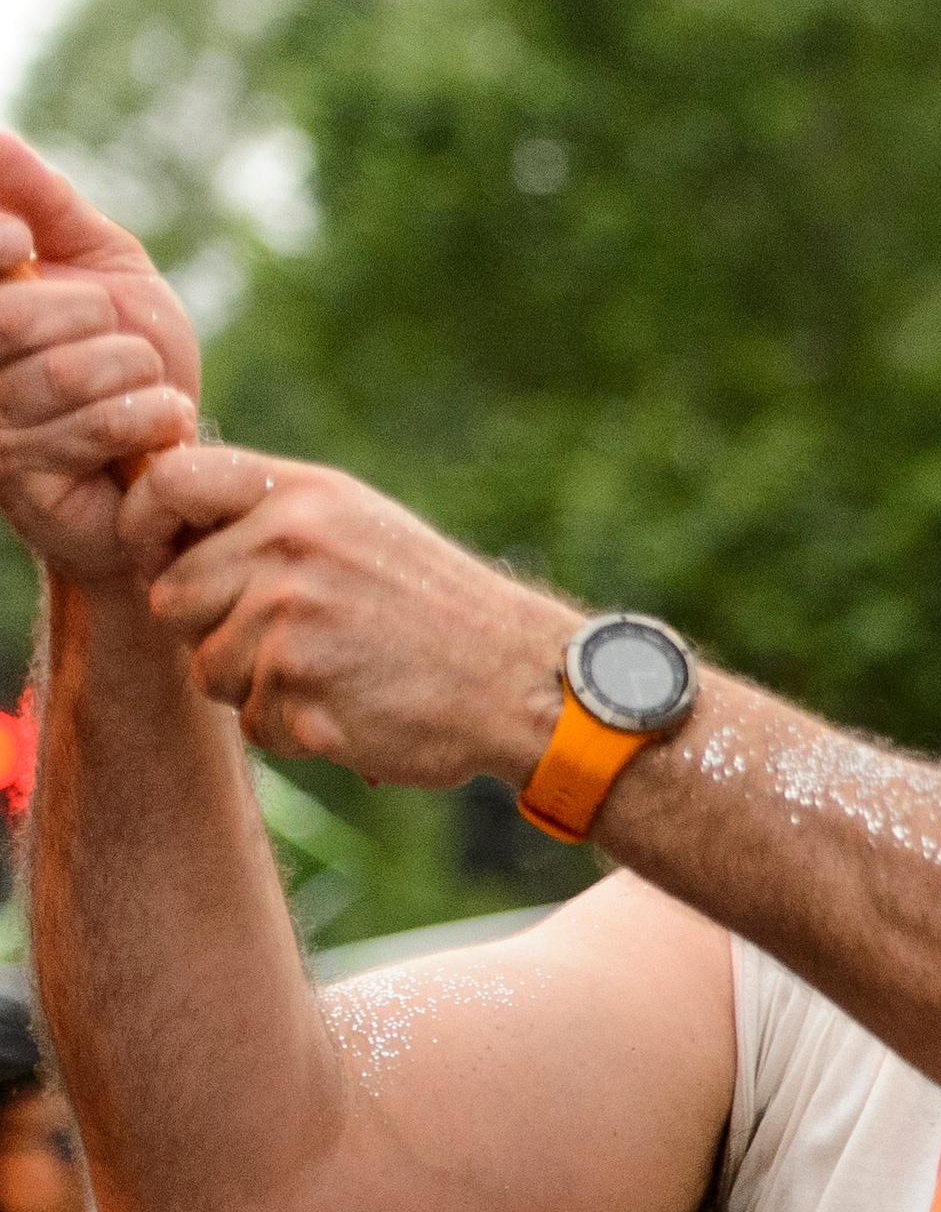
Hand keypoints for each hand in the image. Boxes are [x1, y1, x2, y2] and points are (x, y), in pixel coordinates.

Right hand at [0, 131, 203, 583]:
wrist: (170, 455)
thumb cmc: (131, 354)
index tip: (20, 241)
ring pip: (70, 371)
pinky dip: (154, 416)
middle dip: (93, 318)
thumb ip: (41, 199)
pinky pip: (104, 424)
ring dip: (135, 374)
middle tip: (117, 345)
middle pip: (14, 316)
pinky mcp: (23, 481)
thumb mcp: (99, 261)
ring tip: (138, 390)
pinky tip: (154, 429)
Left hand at [120, 445, 578, 782]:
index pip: (167, 483)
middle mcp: (291, 548)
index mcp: (305, 497)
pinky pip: (251, 722)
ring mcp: (293, 620)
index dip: (144, 524)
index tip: (163, 557)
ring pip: (205, 667)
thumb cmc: (438, 607)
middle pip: (169, 595)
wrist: (525, 679)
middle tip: (285, 638)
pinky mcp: (301, 691)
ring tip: (333, 673)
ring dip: (253, 687)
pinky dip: (293, 728)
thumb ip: (269, 512)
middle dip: (211, 628)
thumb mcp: (360, 525)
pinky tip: (352, 707)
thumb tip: (159, 515)